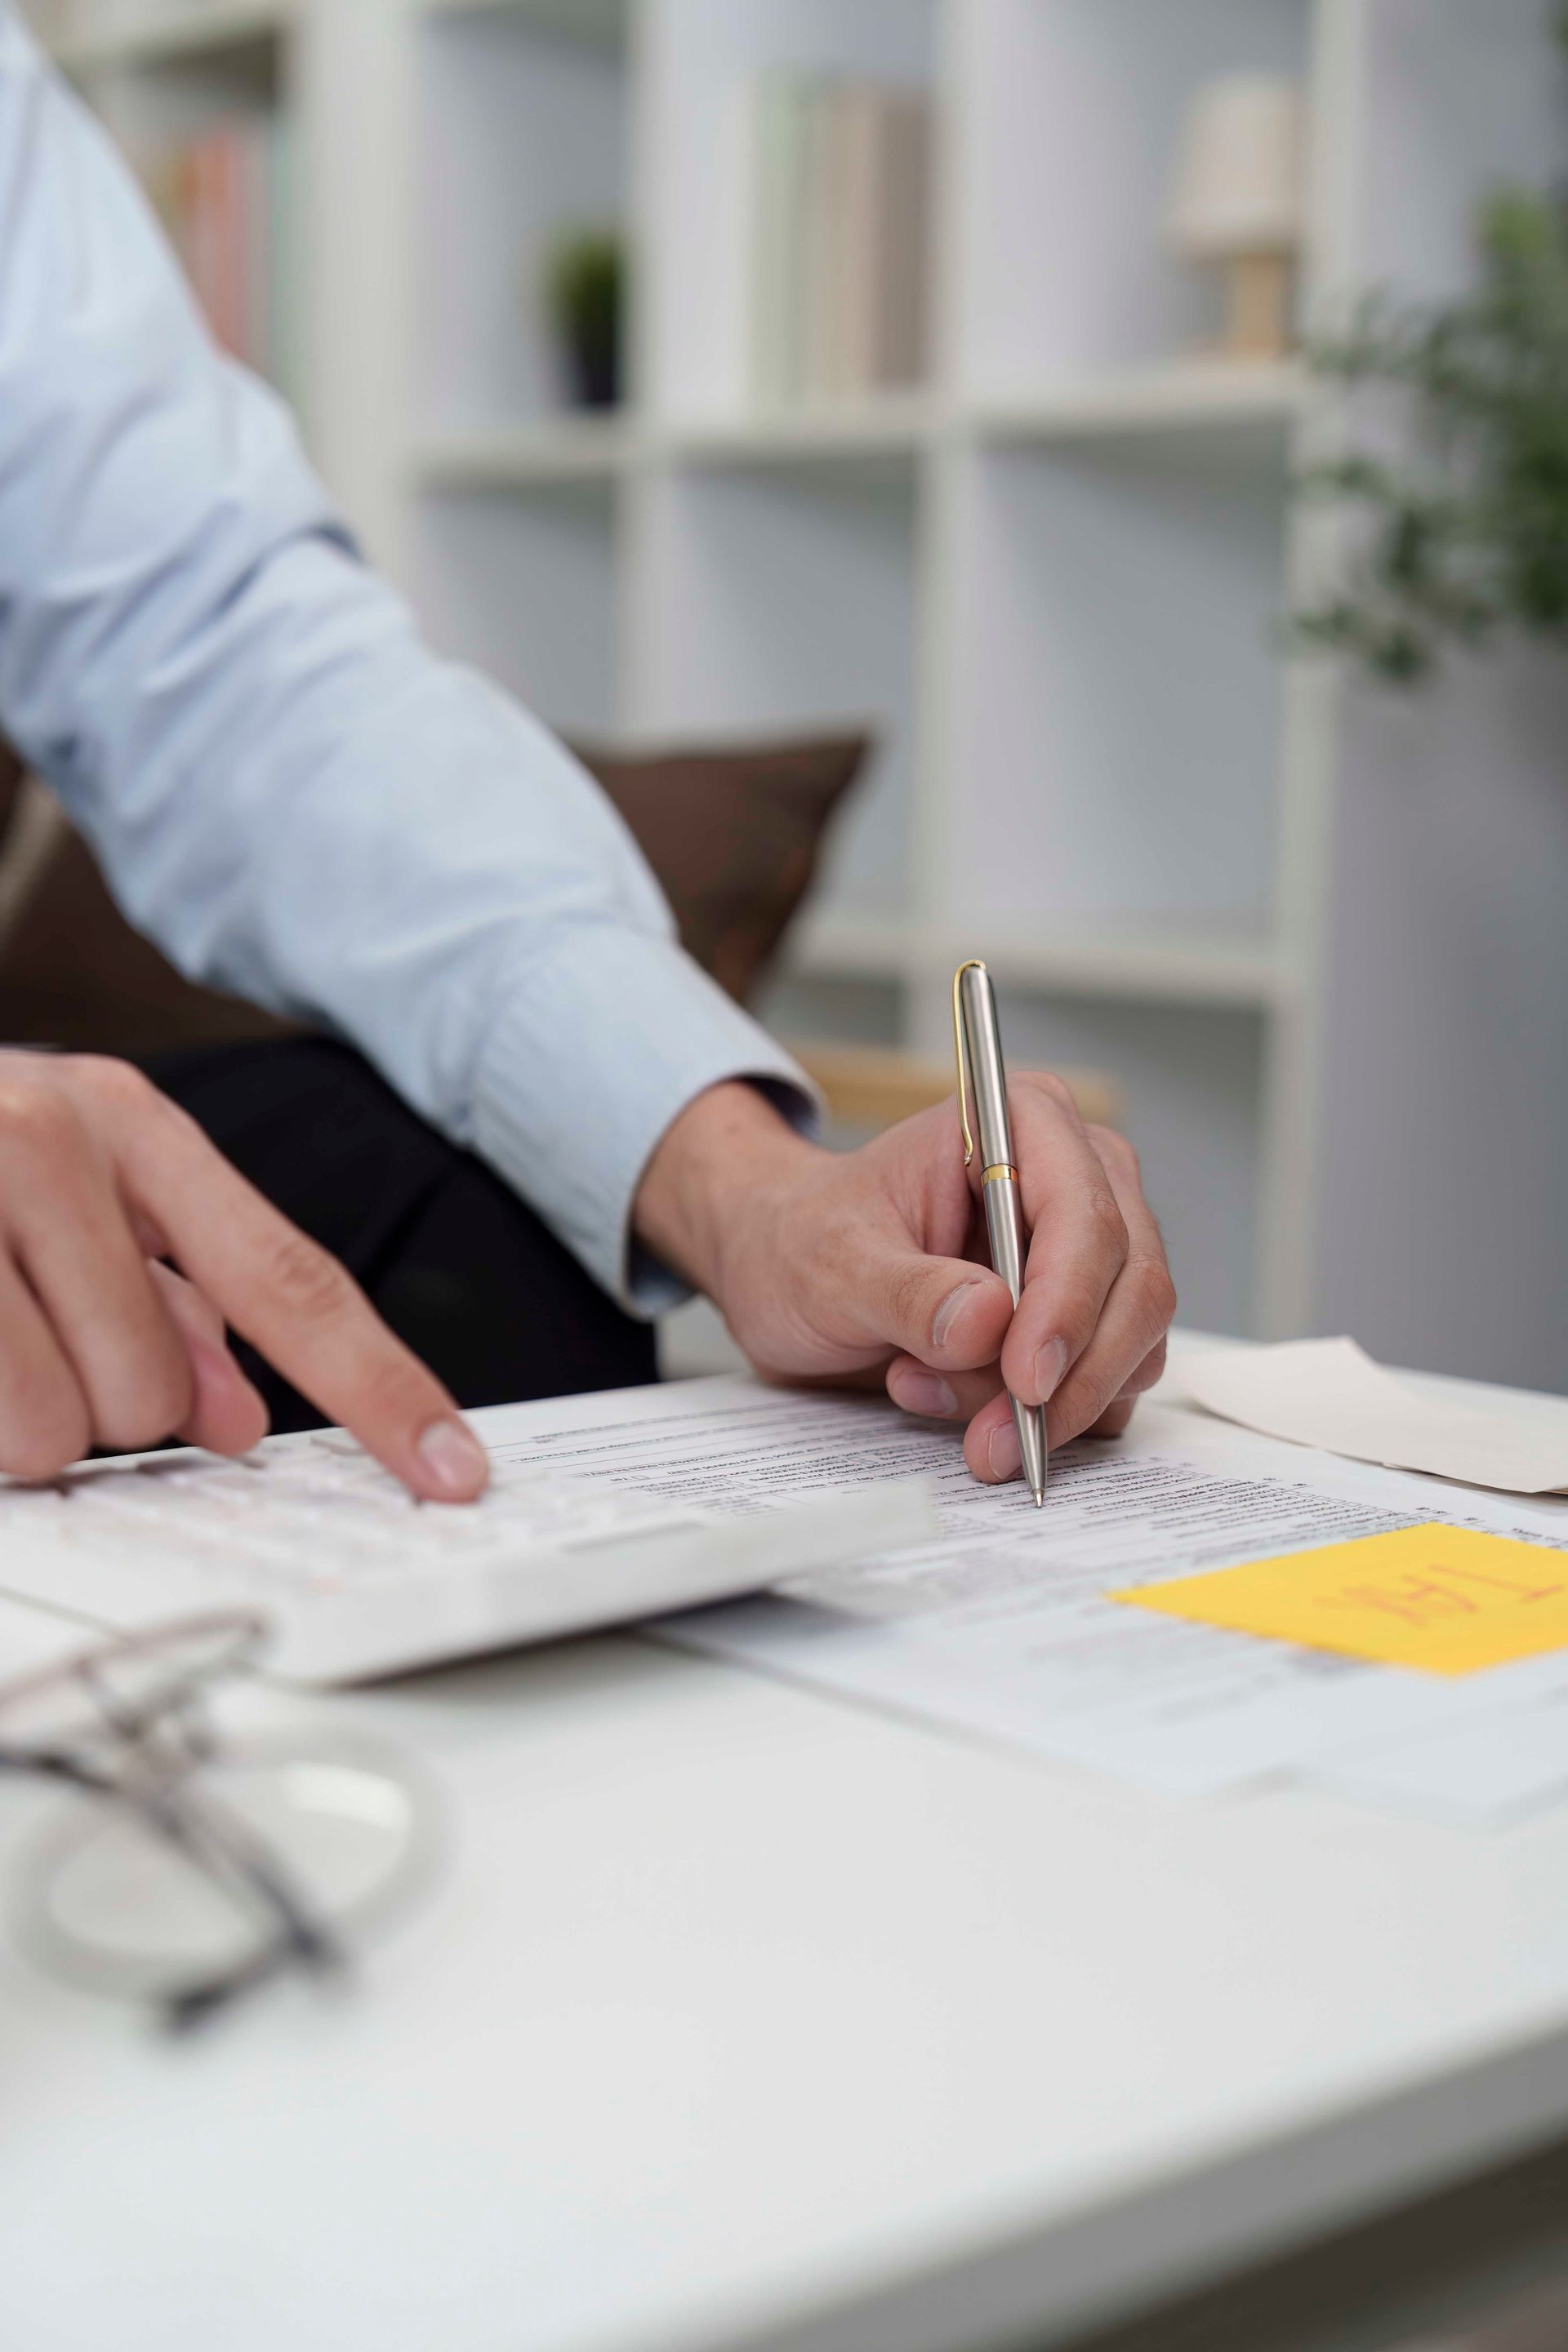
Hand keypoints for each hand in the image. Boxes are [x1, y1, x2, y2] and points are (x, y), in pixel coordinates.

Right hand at [0, 1052, 486, 1497]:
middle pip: (162, 1387)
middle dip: (104, 1403)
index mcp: (132, 1124)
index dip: (378, 1387)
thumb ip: (171, 1305)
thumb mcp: (70, 1203)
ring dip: (27, 1424)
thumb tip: (240, 1420)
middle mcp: (59, 1139)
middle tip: (34, 1338)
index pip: (289, 1280)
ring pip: (67, 1423)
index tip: (453, 1466)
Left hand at [636, 1078, 1174, 1483]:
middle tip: (993, 1440)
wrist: (785, 1271)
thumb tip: (991, 1321)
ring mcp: (1092, 1251)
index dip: (1067, 1305)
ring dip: (1045, 1402)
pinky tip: (953, 1397)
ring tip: (926, 1386)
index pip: (1086, 1217)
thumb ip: (909, 1293)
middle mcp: (1080, 1177)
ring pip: (1128, 1346)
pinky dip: (1045, 1416)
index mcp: (1024, 1123)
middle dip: (1066, 1378)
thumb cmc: (805, 1240)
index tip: (1027, 1383)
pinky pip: (1107, 1385)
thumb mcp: (833, 1264)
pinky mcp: (1086, 1316)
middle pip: (1132, 1287)